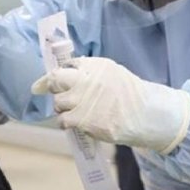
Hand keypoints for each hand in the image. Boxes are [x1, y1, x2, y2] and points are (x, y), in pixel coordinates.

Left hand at [31, 57, 189, 153]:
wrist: (147, 115)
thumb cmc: (129, 95)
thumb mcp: (113, 73)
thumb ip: (91, 71)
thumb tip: (65, 73)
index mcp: (97, 65)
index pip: (66, 65)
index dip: (53, 75)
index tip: (41, 84)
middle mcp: (89, 80)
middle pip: (56, 80)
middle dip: (51, 87)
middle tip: (55, 94)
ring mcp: (87, 100)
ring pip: (58, 103)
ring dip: (61, 108)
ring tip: (72, 112)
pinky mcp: (86, 120)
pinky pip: (64, 120)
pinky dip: (66, 123)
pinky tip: (76, 123)